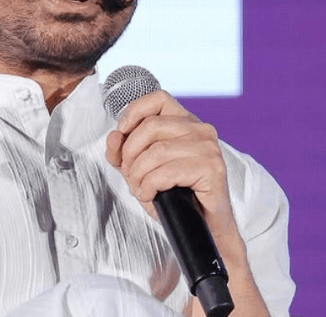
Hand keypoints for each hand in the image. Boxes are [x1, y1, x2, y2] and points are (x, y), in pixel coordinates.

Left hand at [104, 90, 238, 246]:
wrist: (203, 226)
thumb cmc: (175, 194)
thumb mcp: (140, 168)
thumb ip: (123, 151)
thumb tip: (114, 136)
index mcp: (185, 122)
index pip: (158, 99)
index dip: (134, 111)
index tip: (121, 132)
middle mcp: (200, 130)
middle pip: (151, 126)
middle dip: (130, 153)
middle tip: (130, 174)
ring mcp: (208, 148)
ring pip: (157, 151)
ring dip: (138, 174)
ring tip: (139, 188)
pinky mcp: (212, 168)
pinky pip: (166, 172)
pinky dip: (149, 186)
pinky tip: (150, 194)